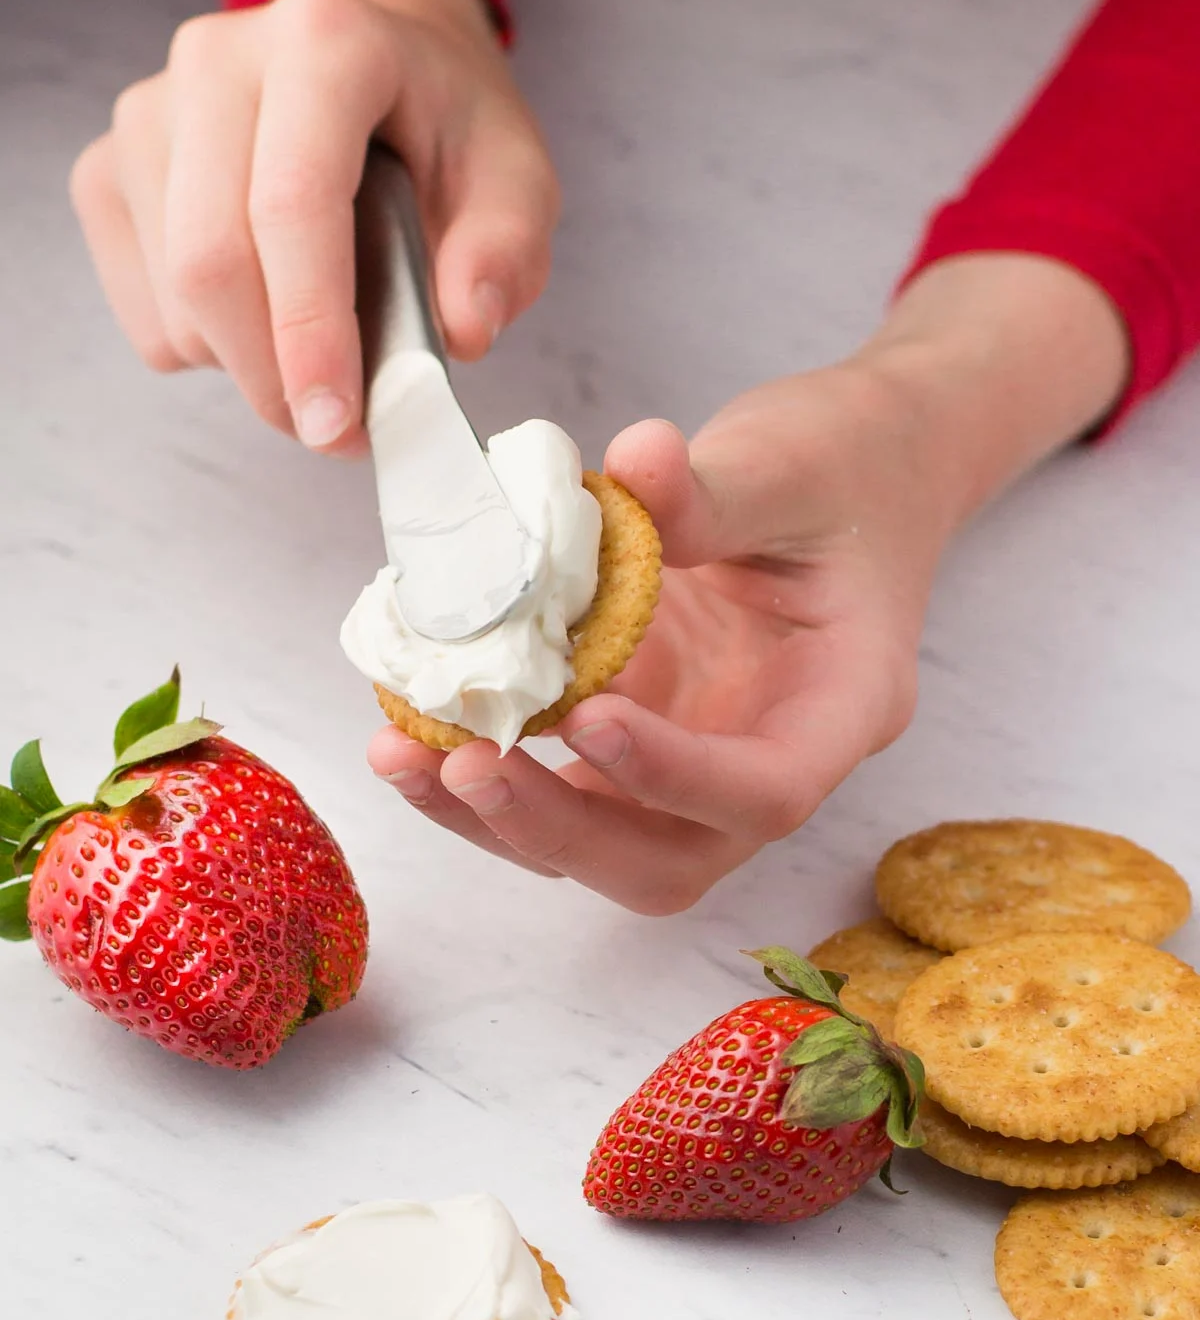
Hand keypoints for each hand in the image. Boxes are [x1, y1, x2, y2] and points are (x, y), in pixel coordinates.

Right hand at [69, 0, 556, 451]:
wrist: (383, 75)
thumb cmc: (445, 129)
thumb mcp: (516, 182)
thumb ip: (505, 255)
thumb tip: (462, 331)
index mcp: (325, 43)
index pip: (292, 203)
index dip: (310, 328)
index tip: (336, 421)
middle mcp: (217, 61)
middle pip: (211, 261)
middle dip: (275, 376)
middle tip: (339, 429)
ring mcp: (148, 113)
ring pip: (176, 298)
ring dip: (250, 368)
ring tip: (322, 360)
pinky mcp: (110, 169)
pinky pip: (145, 313)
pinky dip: (209, 352)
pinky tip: (268, 319)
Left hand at [367, 364, 942, 911]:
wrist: (859, 468)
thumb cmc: (846, 466)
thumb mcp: (790, 462)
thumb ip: (712, 487)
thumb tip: (631, 463)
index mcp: (841, 704)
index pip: (770, 788)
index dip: (674, 778)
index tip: (587, 721)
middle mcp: (769, 754)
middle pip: (672, 857)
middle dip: (562, 829)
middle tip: (465, 765)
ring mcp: (699, 756)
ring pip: (604, 843)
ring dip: (500, 817)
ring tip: (402, 756)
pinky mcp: (641, 732)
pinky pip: (564, 785)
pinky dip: (487, 771)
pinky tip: (412, 727)